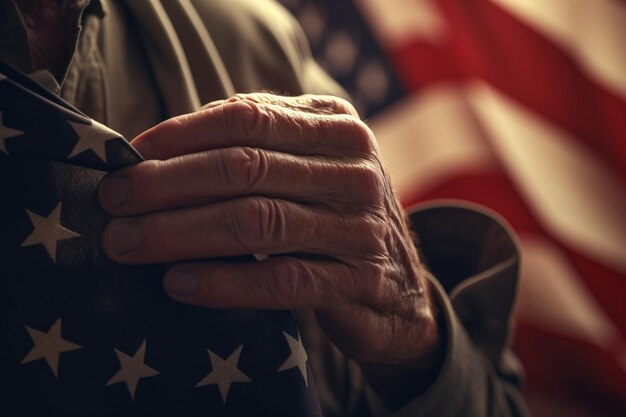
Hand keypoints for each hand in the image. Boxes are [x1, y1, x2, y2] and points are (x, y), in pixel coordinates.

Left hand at [98, 94, 440, 404]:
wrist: (402, 289)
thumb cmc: (337, 217)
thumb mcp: (311, 165)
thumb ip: (258, 144)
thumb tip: (162, 146)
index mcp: (339, 129)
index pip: (249, 118)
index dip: (181, 135)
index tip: (129, 156)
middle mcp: (355, 171)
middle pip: (246, 169)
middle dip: (167, 184)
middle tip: (114, 202)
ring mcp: (360, 228)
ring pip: (257, 223)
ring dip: (180, 232)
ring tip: (128, 243)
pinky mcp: (357, 282)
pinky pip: (281, 281)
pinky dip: (223, 282)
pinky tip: (178, 283)